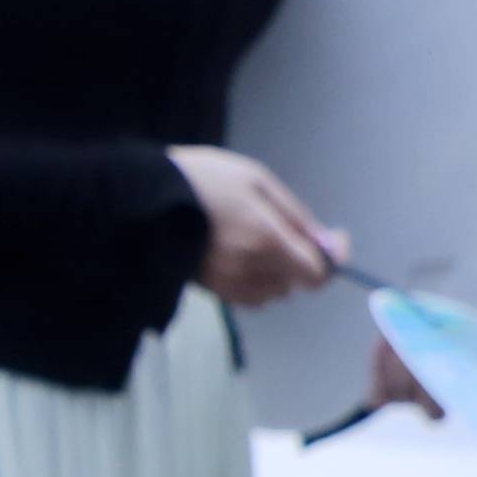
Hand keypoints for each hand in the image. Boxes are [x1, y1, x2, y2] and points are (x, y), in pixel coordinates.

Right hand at [176, 144, 345, 310]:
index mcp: (266, 242)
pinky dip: (255, 280)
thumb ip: (295, 215)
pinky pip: (250, 296)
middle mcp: (251, 271)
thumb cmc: (205, 180)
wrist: (146, 201)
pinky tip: (239, 255)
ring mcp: (230, 286)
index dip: (331, 260)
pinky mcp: (212, 292)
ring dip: (277, 271)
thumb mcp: (257, 180)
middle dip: (298, 259)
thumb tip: (327, 243)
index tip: (330, 238)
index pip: (316, 273)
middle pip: (295, 283)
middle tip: (281, 227)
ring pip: (273, 292)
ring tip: (256, 239)